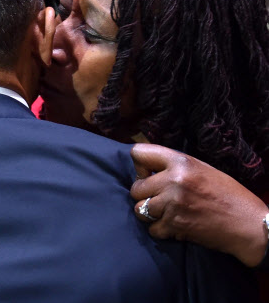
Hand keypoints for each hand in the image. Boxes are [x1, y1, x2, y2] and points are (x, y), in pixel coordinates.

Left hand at [131, 143, 267, 266]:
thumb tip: (146, 169)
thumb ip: (173, 166)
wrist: (249, 224)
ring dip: (150, 213)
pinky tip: (173, 226)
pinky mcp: (175, 225)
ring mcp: (173, 204)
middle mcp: (173, 180)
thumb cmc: (227, 194)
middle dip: (144, 194)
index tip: (147, 174)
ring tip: (166, 212)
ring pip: (140, 210)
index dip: (139, 165)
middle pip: (135, 188)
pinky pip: (152, 229)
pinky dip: (160, 230)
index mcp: (180, 162)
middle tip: (158, 198)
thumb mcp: (201, 168)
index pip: (138, 153)